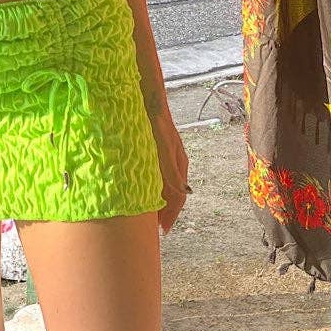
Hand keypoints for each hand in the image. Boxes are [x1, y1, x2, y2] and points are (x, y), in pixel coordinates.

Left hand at [149, 109, 188, 234]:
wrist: (149, 100)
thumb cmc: (155, 122)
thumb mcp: (162, 148)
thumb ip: (171, 170)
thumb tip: (184, 192)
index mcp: (179, 164)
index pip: (179, 196)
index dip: (171, 214)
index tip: (163, 230)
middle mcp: (176, 162)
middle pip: (174, 193)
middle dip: (167, 211)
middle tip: (156, 227)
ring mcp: (168, 156)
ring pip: (167, 185)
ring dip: (161, 200)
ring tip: (151, 213)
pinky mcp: (158, 149)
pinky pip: (160, 175)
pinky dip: (155, 187)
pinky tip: (146, 189)